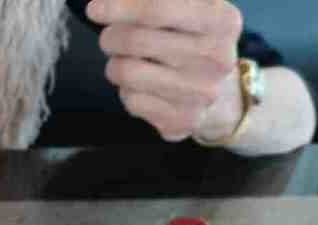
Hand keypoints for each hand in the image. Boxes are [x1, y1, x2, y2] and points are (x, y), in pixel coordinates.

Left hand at [87, 0, 243, 142]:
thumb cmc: (193, 41)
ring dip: (115, 64)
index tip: (94, 9)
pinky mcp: (182, 120)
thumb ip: (156, 3)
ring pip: (127, 72)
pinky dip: (126, 90)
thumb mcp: (190, 9)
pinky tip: (141, 86)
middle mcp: (217, 58)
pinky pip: (131, 100)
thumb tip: (108, 3)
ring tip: (126, 61)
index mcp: (222, 20)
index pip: (157, 9)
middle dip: (111, 37)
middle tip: (110, 37)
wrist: (223, 95)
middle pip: (135, 40)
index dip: (120, 7)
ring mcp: (201, 93)